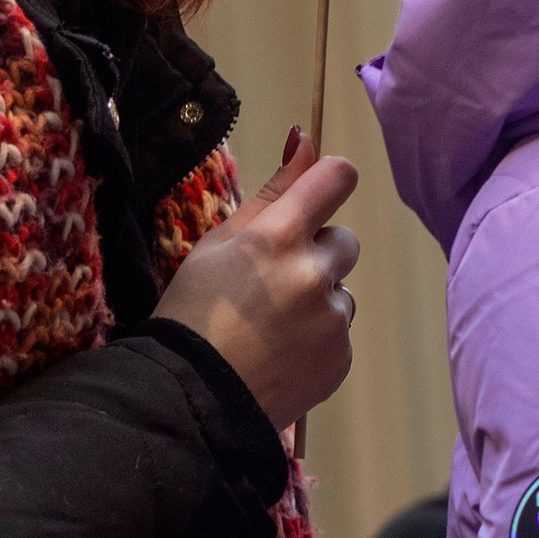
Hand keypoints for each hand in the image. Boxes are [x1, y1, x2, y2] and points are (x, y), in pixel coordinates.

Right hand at [155, 137, 359, 434]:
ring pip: (341, 290)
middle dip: (317, 253)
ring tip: (272, 328)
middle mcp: (313, 273)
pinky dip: (317, 339)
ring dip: (318, 299)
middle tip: (272, 283)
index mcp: (277, 236)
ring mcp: (331, 319)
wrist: (193, 399)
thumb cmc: (193, 312)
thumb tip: (305, 138)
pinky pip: (340, 332)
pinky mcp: (341, 357)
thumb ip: (271, 192)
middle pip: (345, 239)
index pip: (336, 178)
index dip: (329, 181)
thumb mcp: (217, 245)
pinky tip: (280, 354)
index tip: (315, 197)